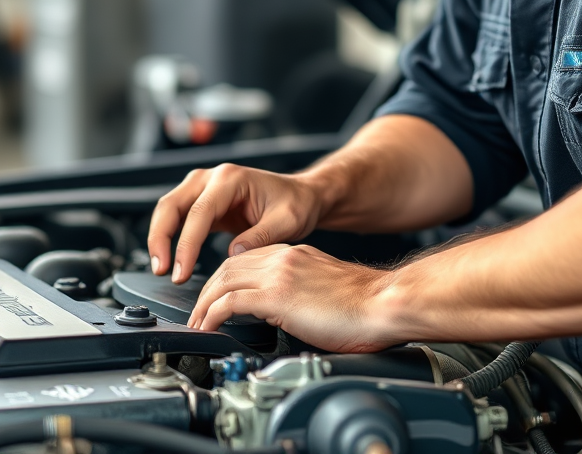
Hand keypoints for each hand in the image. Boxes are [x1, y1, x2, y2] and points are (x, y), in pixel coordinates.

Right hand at [147, 164, 326, 282]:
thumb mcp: (287, 221)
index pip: (199, 211)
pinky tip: (171, 260)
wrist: (302, 196)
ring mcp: (205, 188)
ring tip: (162, 269)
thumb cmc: (296, 203)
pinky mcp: (205, 202)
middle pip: (172, 204)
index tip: (181, 271)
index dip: (186, 244)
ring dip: (160, 238)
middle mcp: (213, 178)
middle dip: (160, 238)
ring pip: (169, 209)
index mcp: (231, 178)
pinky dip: (170, 238)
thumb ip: (259, 236)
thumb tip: (232, 255)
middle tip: (163, 270)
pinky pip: (179, 218)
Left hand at [188, 244, 395, 352]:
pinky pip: (230, 302)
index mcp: (295, 254)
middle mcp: (284, 258)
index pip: (246, 258)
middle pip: (229, 266)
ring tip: (197, 324)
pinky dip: (212, 314)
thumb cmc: (364, 306)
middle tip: (198, 312)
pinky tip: (208, 328)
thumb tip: (283, 314)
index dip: (225, 278)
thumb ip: (299, 293)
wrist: (384, 302)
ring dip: (204, 303)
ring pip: (224, 280)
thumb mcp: (323, 290)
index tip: (216, 296)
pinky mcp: (278, 295)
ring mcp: (280, 274)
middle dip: (207, 290)